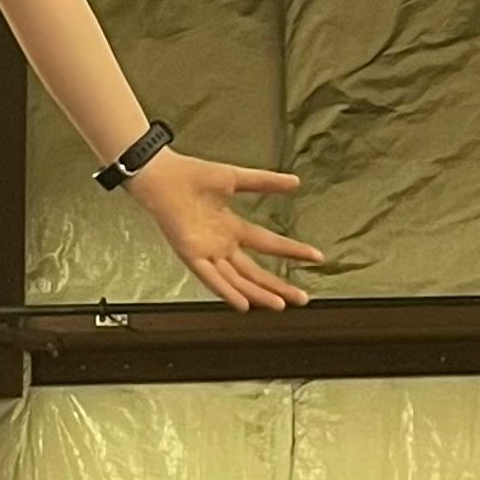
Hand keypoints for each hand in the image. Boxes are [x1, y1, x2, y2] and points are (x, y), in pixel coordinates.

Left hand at [128, 153, 321, 310]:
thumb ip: (265, 182)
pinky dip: (227, 291)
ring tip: (280, 304)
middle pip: (255, 272)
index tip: (317, 257)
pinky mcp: (191, 254)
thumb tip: (296, 182)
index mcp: (232, 228)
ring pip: (237, 280)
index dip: (293, 251)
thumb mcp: (236, 178)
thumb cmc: (192, 175)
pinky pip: (211, 278)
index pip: (268, 244)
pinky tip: (243, 303)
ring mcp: (207, 252)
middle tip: (302, 298)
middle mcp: (221, 245)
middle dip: (279, 286)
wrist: (162, 174)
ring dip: (258, 294)